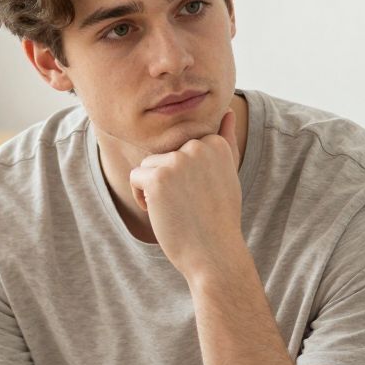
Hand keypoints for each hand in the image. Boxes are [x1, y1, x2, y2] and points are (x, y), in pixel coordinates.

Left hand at [128, 108, 247, 279]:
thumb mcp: (228, 174)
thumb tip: (227, 111)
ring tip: (176, 209)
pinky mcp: (158, 177)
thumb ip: (226, 141)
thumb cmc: (219, 217)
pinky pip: (135, 177)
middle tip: (188, 205)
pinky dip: (142, 197)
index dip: (184, 175)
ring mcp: (177, 161)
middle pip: (163, 155)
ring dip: (154, 189)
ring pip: (148, 165)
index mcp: (215, 144)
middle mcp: (198, 147)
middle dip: (168, 181)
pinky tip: (161, 212)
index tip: (200, 195)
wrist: (214, 253)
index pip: (180, 148)